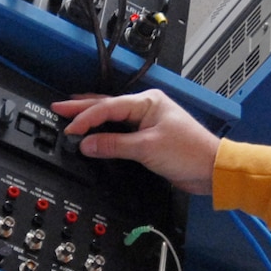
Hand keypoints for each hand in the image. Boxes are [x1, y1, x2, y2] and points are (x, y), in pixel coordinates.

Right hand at [52, 90, 220, 194]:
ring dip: (92, 115)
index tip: (69, 128)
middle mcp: (147, 107)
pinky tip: (95, 130)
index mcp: (147, 102)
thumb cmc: (189, 152)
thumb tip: (87, 144)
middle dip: (82, 107)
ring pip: (113, 114)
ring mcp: (148, 120)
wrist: (211, 169)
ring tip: (71, 111)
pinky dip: (105, 129)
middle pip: (107, 104)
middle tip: (59, 107)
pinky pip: (120, 128)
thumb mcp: (146, 148)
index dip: (85, 118)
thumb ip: (114, 145)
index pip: (107, 107)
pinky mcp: (149, 135)